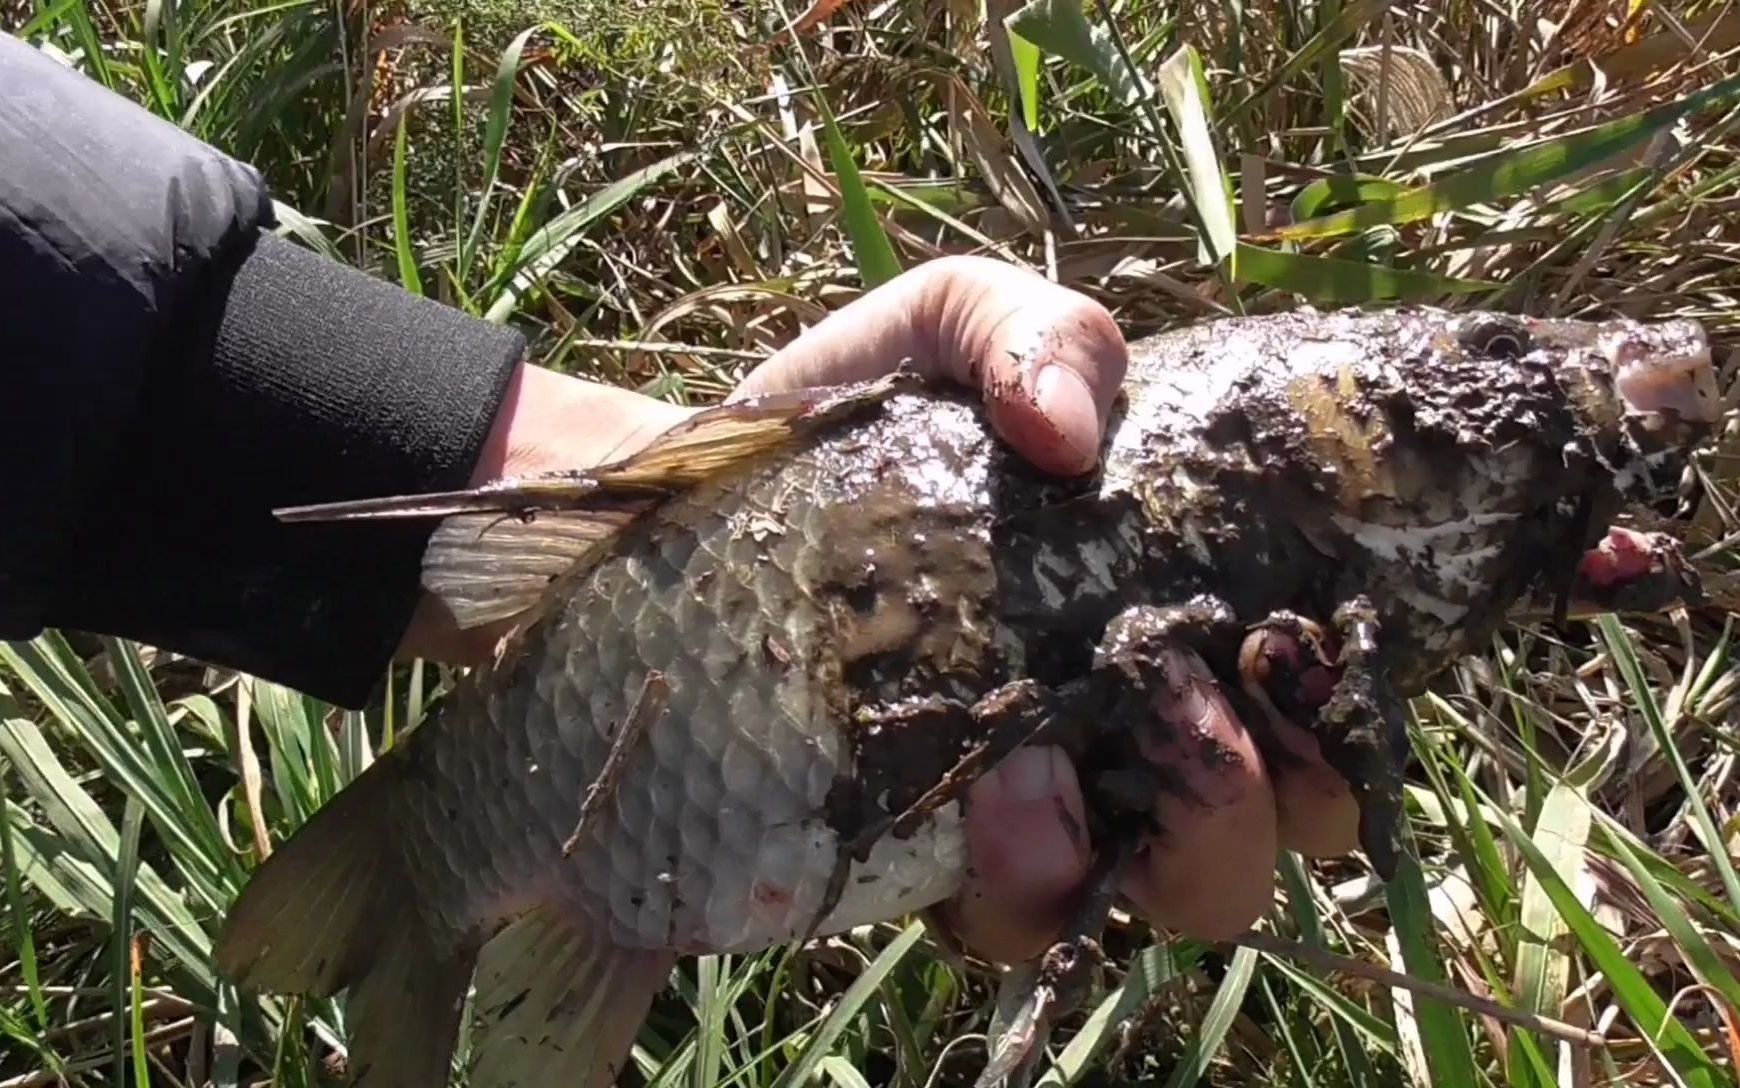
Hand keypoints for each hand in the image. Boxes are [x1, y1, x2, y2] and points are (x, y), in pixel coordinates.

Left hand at [399, 254, 1359, 959]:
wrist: (673, 521)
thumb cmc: (837, 427)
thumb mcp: (940, 328)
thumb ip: (1032, 330)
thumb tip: (1073, 430)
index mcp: (1156, 606)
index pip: (1303, 695)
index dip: (1337, 707)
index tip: (1293, 651)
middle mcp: (1117, 725)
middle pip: (1259, 830)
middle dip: (1258, 807)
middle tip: (1191, 727)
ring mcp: (1029, 807)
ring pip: (1158, 898)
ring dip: (1154, 858)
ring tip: (1053, 776)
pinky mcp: (927, 863)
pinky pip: (1020, 921)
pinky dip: (1027, 881)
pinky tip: (983, 816)